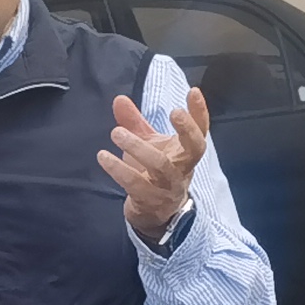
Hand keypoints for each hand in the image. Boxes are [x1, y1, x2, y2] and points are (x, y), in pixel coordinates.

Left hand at [99, 87, 212, 241]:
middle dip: (187, 129)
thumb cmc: (154, 172)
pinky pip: (135, 184)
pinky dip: (118, 169)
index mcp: (185, 152)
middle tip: (174, 112)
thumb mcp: (147, 144)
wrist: (153, 213)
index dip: (200, 112)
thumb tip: (119, 99)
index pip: (200, 130)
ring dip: (137, 147)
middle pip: (194, 148)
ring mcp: (168, 186)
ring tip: (116, 132)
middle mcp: (182, 168)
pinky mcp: (150, 199)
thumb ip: (134, 122)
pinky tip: (104, 156)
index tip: (194, 91)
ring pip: (160, 165)